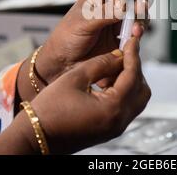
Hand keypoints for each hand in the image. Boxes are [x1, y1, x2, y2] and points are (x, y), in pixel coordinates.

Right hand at [11, 37, 147, 153]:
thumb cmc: (50, 109)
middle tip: (124, 53)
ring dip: (130, 81)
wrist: (35, 137)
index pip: (133, 75)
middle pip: (142, 90)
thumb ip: (101, 63)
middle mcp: (118, 121)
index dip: (133, 55)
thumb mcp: (75, 77)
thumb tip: (119, 55)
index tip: (133, 40)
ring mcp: (115, 128)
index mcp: (112, 108)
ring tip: (114, 66)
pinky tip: (108, 80)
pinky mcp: (109, 130)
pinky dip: (123, 92)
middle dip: (135, 70)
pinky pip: (126, 108)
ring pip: (136, 100)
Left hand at [35, 0, 159, 84]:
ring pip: (143, 11)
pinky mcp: (126, 36)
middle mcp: (116, 3)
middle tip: (139, 9)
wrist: (64, 64)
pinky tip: (131, 40)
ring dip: (142, 19)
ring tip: (133, 31)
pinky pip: (141, 30)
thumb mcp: (82, 21)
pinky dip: (140, 33)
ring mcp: (122, 20)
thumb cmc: (67, 37)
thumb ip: (105, 13)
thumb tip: (126, 6)